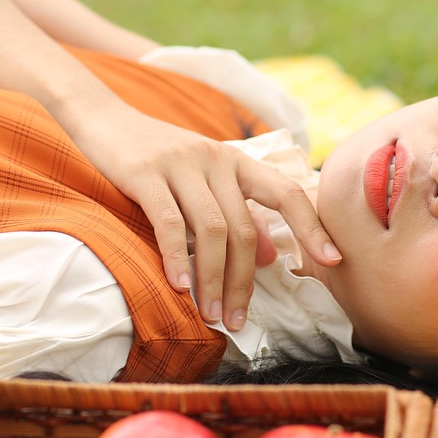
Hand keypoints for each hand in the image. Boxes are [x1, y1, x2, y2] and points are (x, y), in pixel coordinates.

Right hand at [57, 98, 340, 330]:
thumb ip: (240, 214)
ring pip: (213, 229)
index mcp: (238, 162)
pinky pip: (169, 221)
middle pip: (245, 228)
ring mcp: (182, 164)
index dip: (311, 227)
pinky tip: (180, 287)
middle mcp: (217, 160)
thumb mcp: (206, 182)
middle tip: (235, 320)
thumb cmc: (158, 157)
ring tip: (209, 314)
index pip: (287, 193)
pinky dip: (177, 257)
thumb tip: (275, 258)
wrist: (104, 118)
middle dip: (243, 281)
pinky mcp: (146, 172)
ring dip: (213, 278)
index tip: (333, 260)